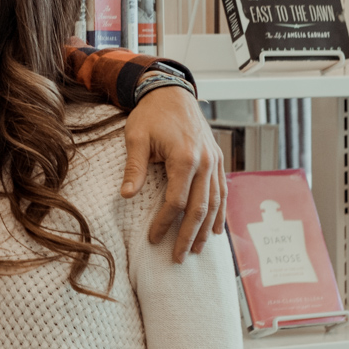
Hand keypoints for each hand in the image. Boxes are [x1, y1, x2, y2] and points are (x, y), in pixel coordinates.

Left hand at [121, 83, 224, 262]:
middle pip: (199, 208)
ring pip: (215, 203)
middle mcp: (205, 162)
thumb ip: (134, 167)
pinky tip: (215, 228)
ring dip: (206, 229)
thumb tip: (126, 195)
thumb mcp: (136, 137)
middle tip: (178, 257)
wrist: (171, 92)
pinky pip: (222, 191)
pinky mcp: (218, 159)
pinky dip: (220, 211)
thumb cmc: (151, 114)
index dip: (165, 223)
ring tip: (196, 249)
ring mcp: (215, 161)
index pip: (176, 201)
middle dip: (188, 235)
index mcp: (184, 157)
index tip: (153, 238)